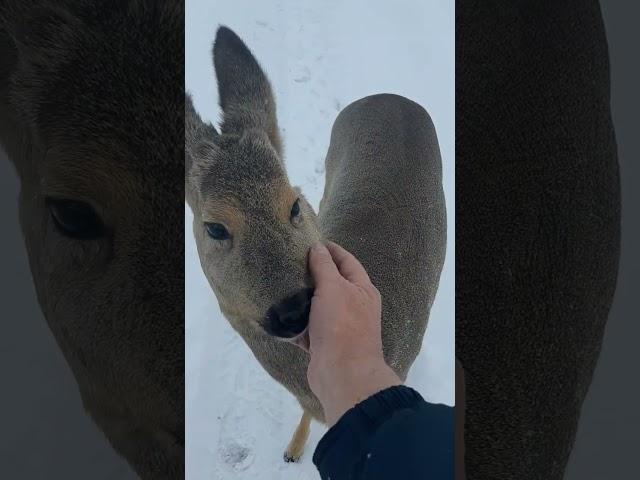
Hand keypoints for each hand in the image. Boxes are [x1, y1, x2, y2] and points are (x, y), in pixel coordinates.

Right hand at [297, 241, 400, 425]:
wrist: (343, 374)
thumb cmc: (342, 325)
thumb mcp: (333, 288)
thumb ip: (324, 266)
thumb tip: (318, 247)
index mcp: (362, 290)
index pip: (347, 261)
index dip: (331, 250)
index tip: (310, 241)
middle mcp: (353, 306)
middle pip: (332, 283)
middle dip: (312, 273)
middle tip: (289, 261)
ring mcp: (339, 326)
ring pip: (318, 306)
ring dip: (301, 298)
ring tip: (279, 283)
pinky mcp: (323, 343)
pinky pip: (307, 328)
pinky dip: (295, 322)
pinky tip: (278, 313)